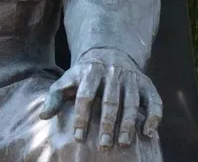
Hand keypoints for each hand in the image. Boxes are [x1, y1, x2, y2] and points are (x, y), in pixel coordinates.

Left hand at [39, 48, 162, 147]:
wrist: (110, 52)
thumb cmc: (84, 75)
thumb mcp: (67, 80)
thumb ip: (55, 96)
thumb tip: (43, 116)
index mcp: (90, 72)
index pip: (85, 96)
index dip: (82, 117)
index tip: (79, 137)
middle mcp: (113, 73)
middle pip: (110, 101)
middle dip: (107, 124)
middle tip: (103, 146)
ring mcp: (131, 78)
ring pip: (132, 103)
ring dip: (128, 124)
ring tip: (123, 143)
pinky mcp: (147, 84)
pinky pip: (154, 100)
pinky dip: (154, 116)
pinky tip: (148, 133)